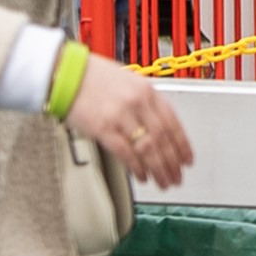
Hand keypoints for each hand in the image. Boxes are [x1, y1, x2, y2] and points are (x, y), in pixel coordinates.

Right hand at [63, 56, 193, 189]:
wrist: (68, 74)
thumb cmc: (95, 77)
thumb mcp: (129, 82)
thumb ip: (144, 103)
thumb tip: (158, 127)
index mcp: (148, 91)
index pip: (173, 122)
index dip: (183, 144)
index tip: (187, 159)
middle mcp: (138, 103)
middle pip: (163, 138)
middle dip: (172, 162)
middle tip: (177, 176)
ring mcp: (121, 116)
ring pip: (148, 148)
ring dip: (159, 168)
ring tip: (164, 181)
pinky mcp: (103, 128)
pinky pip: (126, 152)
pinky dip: (137, 167)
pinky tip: (142, 176)